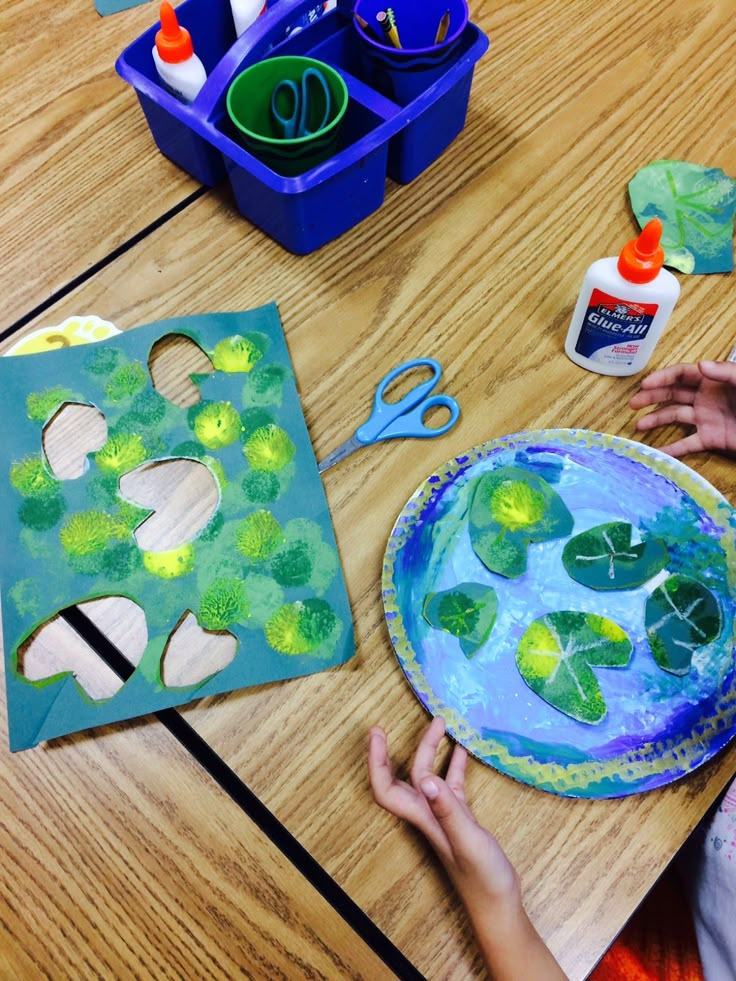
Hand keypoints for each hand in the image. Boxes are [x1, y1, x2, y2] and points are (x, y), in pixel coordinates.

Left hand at [368, 716, 519, 913]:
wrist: (497, 905)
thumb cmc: (482, 879)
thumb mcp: (468, 841)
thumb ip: (449, 811)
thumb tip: (427, 780)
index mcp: (422, 817)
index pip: (386, 786)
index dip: (376, 760)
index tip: (378, 731)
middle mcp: (427, 814)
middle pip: (408, 774)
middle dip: (412, 744)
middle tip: (427, 718)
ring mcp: (442, 816)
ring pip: (429, 776)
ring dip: (433, 750)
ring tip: (443, 724)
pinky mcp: (459, 819)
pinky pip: (451, 784)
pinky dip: (454, 765)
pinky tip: (463, 750)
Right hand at [630, 360, 735, 456]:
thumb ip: (725, 372)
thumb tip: (701, 365)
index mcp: (711, 381)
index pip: (681, 375)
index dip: (662, 378)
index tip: (644, 384)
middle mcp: (705, 398)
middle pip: (672, 394)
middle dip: (651, 397)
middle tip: (633, 404)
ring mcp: (706, 418)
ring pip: (675, 416)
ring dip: (656, 420)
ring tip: (639, 426)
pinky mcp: (711, 438)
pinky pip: (687, 444)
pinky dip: (672, 449)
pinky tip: (657, 453)